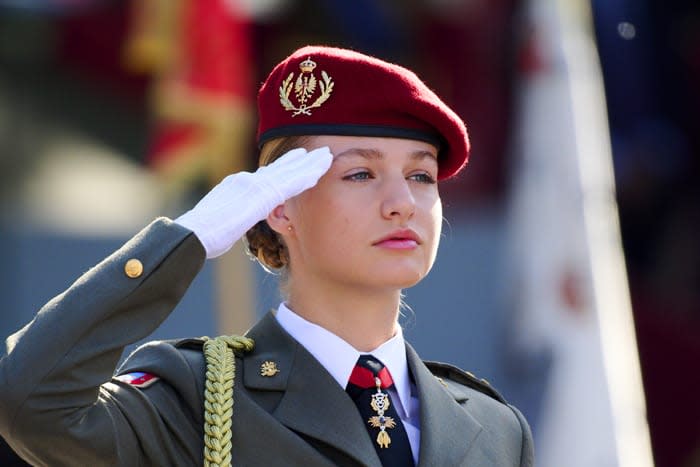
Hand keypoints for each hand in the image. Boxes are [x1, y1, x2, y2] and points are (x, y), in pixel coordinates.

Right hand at [176, 146, 332, 257]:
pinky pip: (287, 185)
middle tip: (320, 152)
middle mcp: (246, 180)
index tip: (300, 158)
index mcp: (237, 185)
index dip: (286, 165)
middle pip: (280, 167)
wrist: (193, 233)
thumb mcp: (221, 219)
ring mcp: (252, 186)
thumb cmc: (201, 235)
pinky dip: (303, 177)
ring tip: (326, 156)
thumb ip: (234, 215)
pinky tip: (317, 174)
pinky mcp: (258, 196)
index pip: (268, 173)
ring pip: (288, 172)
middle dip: (302, 159)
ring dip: (310, 164)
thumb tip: (237, 220)